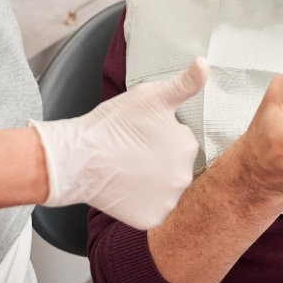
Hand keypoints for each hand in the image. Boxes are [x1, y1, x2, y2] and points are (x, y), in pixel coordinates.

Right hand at [30, 57, 206, 229]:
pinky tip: (127, 188)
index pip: (182, 140)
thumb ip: (185, 83)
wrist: (77, 158)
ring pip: (167, 188)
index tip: (142, 134)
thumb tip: (204, 63)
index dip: (161, 136)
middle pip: (177, 165)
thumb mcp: (152, 95)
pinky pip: (154, 209)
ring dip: (154, 181)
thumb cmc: (113, 124)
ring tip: (129, 169)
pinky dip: (143, 202)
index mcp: (188, 145)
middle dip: (160, 159)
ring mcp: (169, 201)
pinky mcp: (151, 219)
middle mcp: (185, 176)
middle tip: (134, 151)